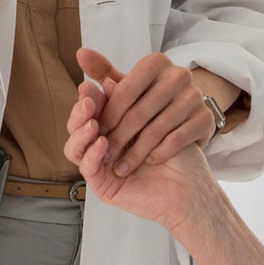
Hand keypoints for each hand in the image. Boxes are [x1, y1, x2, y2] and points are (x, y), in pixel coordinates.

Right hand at [65, 78, 217, 231]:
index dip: (88, 98)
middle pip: (76, 128)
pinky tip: (102, 143)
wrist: (190, 183)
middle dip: (79, 113)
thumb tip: (106, 79)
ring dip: (80, 133)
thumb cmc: (174, 149)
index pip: (88, 110)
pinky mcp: (103, 186)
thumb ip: (130, 98)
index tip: (89, 85)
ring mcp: (100, 167)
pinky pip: (88, 168)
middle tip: (88, 101)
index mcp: (110, 128)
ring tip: (93, 123)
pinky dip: (92, 154)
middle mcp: (100, 147)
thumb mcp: (153, 117)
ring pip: (74, 148)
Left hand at [74, 48, 218, 178]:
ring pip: (155, 130)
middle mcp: (179, 74)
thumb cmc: (150, 102)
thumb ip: (104, 72)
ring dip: (135, 153)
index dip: (107, 115)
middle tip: (103, 154)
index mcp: (156, 62)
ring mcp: (195, 96)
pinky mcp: (205, 118)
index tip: (94, 133)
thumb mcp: (129, 86)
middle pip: (138, 113)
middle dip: (117, 138)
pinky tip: (148, 161)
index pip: (124, 91)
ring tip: (121, 166)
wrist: (188, 116)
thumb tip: (81, 54)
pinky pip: (175, 140)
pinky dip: (158, 154)